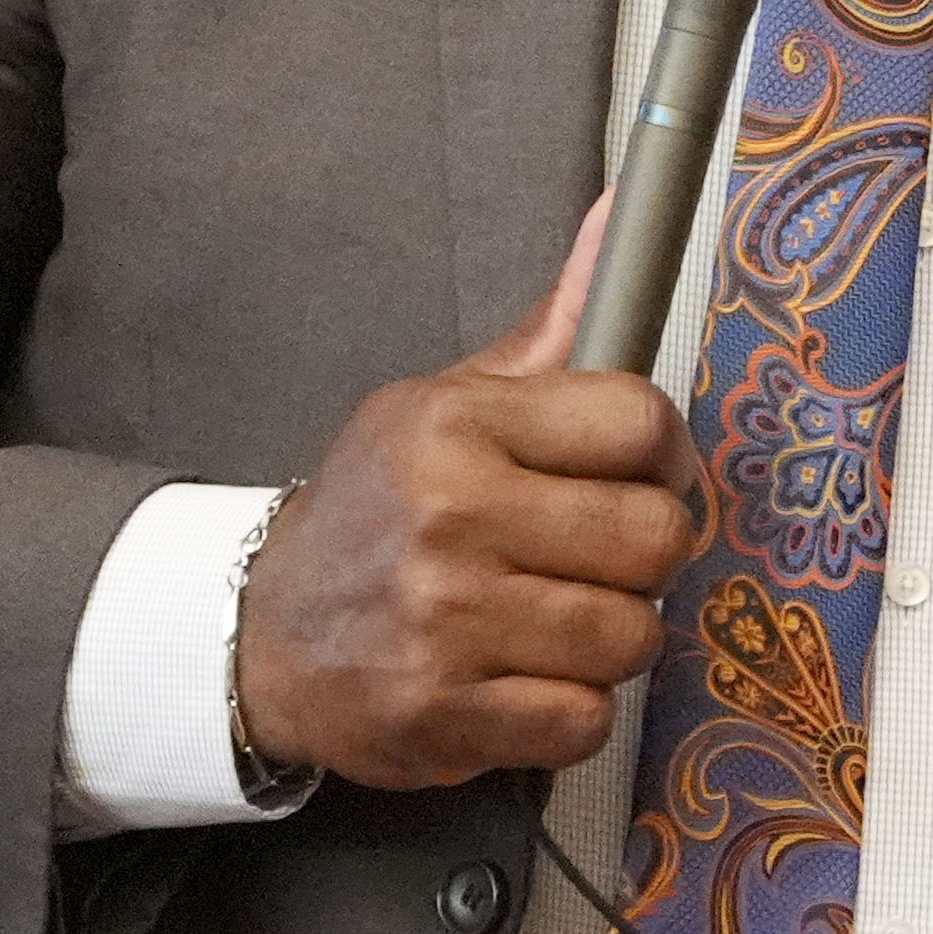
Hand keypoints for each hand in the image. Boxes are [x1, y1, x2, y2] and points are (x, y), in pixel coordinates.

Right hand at [233, 196, 703, 786]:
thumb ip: (554, 326)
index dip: (666, 454)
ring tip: (560, 618)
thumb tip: (618, 212)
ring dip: (613, 638)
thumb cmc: (384, 507)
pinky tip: (526, 678)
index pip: (640, 422)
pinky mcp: (445, 714)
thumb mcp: (452, 399)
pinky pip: (584, 722)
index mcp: (459, 424)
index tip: (643, 473)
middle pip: (655, 537)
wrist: (266, 633)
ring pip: (631, 636)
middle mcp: (452, 517)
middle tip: (606, 557)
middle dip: (648, 555)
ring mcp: (446, 622)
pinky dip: (571, 710)